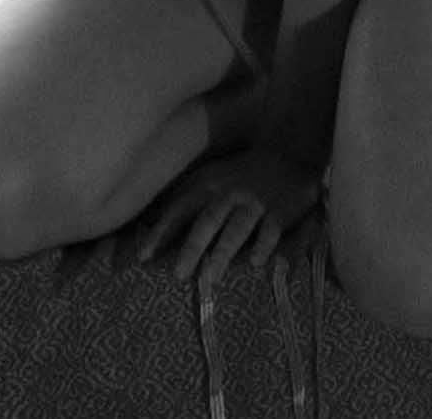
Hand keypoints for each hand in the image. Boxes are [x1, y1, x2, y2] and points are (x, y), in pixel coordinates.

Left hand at [135, 146, 323, 284]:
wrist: (287, 154)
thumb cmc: (240, 174)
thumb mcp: (210, 176)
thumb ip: (186, 197)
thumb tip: (151, 221)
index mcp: (208, 184)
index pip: (180, 210)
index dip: (162, 233)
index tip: (144, 256)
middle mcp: (229, 193)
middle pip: (207, 222)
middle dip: (192, 248)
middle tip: (178, 275)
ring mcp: (255, 203)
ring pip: (236, 230)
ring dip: (223, 253)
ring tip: (212, 278)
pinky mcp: (279, 212)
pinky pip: (270, 232)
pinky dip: (263, 247)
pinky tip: (255, 263)